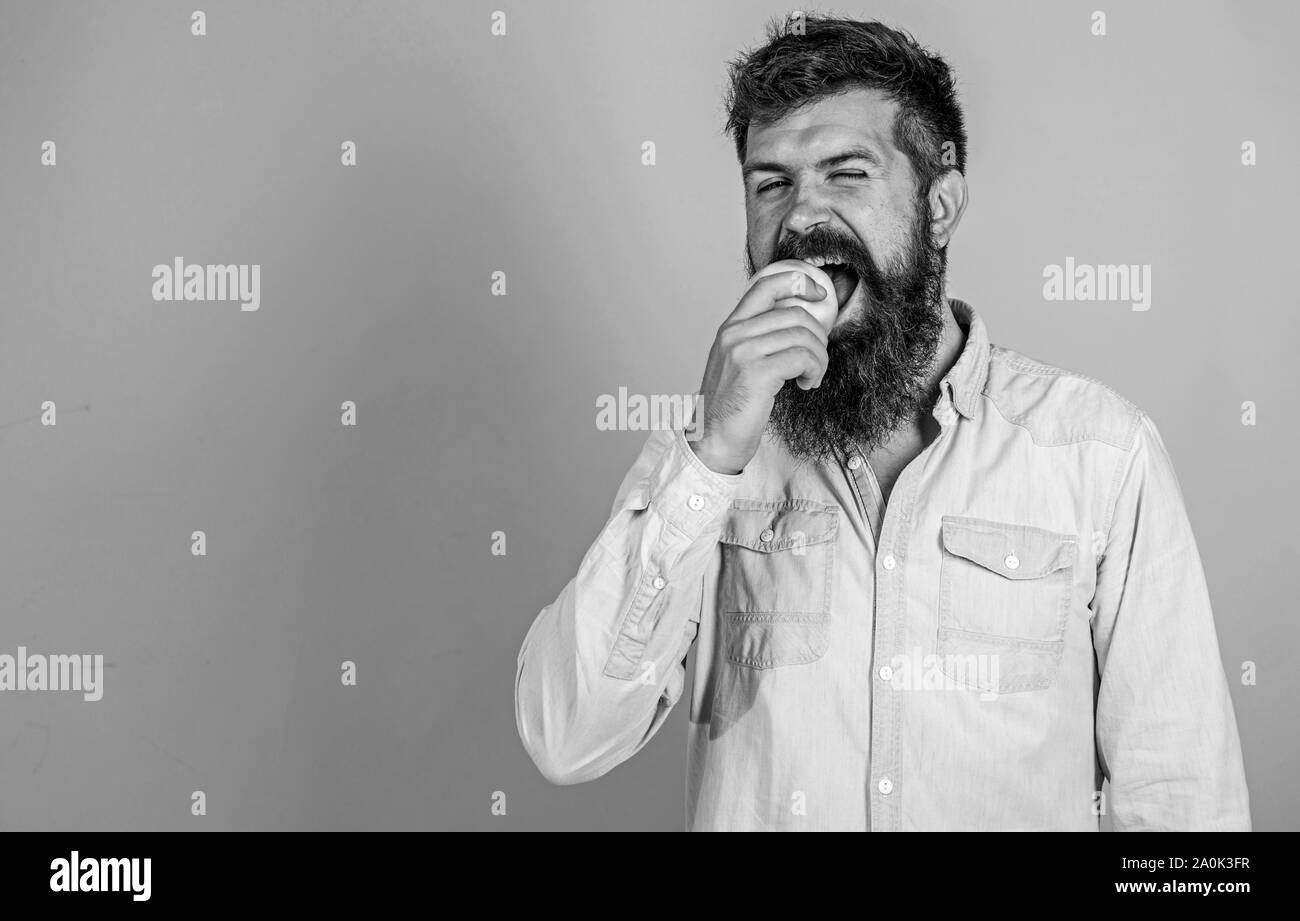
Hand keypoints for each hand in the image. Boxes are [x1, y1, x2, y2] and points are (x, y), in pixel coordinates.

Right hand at [689, 267, 833, 474]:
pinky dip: (814, 371)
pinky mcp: (756, 373)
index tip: (819, 294)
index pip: (766, 284)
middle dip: (818, 337)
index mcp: (731, 327)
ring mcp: (743, 352)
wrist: (712, 440)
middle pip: (794, 313)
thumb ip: (760, 339)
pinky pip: (802, 358)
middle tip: (816, 360)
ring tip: (812, 376)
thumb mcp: (739, 362)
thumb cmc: (731, 407)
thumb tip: (801, 324)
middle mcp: (734, 334)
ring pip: (803, 336)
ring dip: (819, 358)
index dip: (800, 282)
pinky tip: (806, 384)